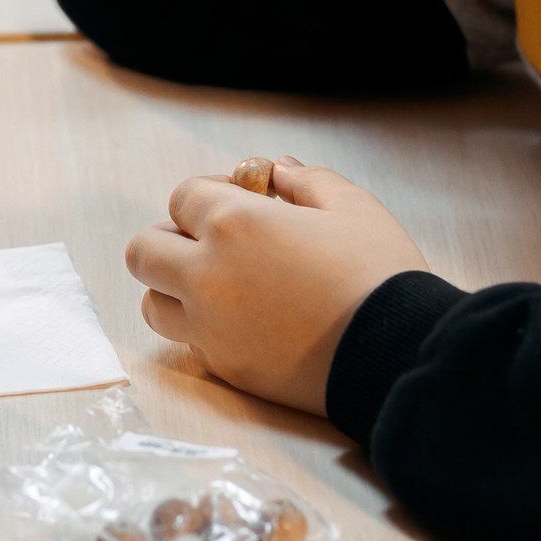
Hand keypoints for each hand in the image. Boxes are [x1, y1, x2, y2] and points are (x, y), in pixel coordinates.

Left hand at [123, 157, 427, 414]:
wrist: (398, 354)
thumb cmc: (380, 275)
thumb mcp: (353, 207)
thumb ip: (307, 181)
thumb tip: (278, 172)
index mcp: (233, 225)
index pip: (181, 196)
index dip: (208, 194)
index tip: (239, 200)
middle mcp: (207, 276)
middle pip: (143, 251)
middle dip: (170, 239)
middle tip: (211, 243)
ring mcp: (211, 327)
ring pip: (154, 303)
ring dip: (174, 289)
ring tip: (219, 285)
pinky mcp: (227, 368)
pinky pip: (191, 342)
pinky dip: (204, 328)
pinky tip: (246, 321)